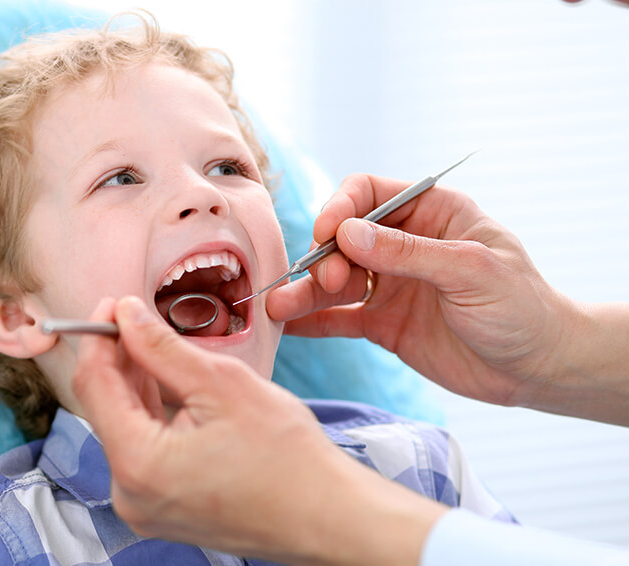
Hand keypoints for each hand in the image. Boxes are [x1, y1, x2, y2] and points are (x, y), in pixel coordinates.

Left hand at [72, 296, 443, 565]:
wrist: (326, 516)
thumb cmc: (288, 457)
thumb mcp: (222, 384)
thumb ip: (162, 347)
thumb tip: (125, 314)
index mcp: (138, 464)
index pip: (93, 386)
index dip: (98, 338)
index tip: (112, 305)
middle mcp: (129, 494)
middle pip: (105, 408)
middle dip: (118, 359)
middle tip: (135, 317)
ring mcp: (145, 507)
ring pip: (125, 428)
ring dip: (135, 384)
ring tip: (155, 345)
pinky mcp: (164, 509)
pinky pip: (144, 451)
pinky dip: (152, 415)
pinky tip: (168, 384)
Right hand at [267, 174, 572, 408]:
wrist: (537, 368)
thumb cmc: (521, 308)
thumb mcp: (470, 271)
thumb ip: (408, 252)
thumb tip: (347, 233)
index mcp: (431, 214)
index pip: (368, 194)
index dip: (340, 208)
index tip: (326, 233)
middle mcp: (404, 245)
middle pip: (344, 239)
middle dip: (325, 257)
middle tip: (325, 282)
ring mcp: (391, 285)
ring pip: (336, 280)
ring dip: (306, 292)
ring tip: (278, 307)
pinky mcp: (383, 323)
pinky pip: (340, 317)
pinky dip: (313, 321)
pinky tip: (288, 326)